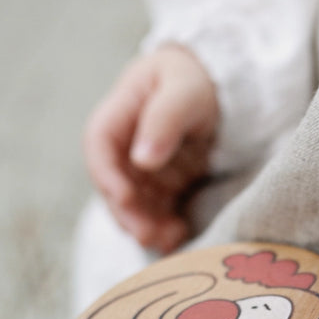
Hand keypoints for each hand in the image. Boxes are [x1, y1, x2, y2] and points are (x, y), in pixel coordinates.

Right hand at [82, 45, 218, 254]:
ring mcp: (142, 167)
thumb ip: (164, 120)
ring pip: (134, 203)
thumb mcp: (185, 91)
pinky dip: (163, 226)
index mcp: (119, 113)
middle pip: (114, 183)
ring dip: (146, 225)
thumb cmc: (196, 78)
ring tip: (169, 240)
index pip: (98, 145)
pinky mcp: (161, 184)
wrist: (220, 83)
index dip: (106, 175)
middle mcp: (124, 145)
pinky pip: (156, 210)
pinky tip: (179, 236)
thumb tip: (142, 159)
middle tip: (146, 234)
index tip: (124, 198)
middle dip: (127, 212)